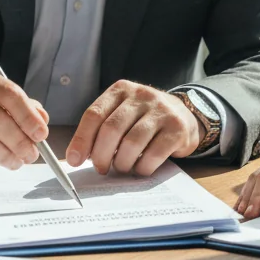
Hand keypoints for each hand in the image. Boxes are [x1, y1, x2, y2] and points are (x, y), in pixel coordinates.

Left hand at [64, 80, 200, 175]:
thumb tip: (77, 157)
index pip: (95, 114)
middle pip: (111, 129)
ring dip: (122, 163)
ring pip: (131, 143)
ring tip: (122, 167)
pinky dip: (142, 168)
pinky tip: (140, 168)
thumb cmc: (144, 120)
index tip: (75, 160)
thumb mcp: (122, 114)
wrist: (185, 115)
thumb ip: (101, 129)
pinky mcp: (177, 128)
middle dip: (101, 155)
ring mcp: (162, 110)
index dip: (82, 139)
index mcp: (121, 90)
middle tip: (100, 168)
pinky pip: (153, 155)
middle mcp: (142, 95)